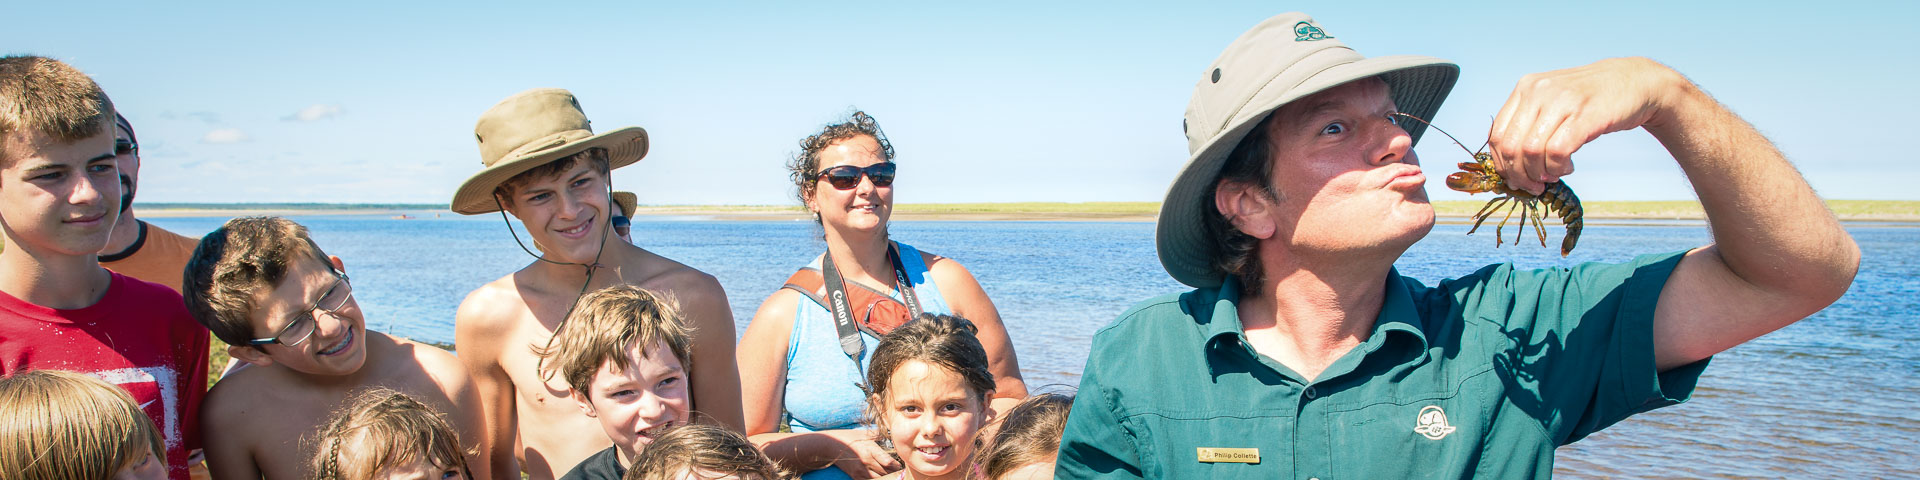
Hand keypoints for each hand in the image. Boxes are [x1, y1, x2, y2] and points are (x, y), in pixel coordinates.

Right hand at [832, 436, 901, 478]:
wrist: (830, 446)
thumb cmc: (849, 437)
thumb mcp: (865, 433)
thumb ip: (879, 435)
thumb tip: (893, 432)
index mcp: (870, 450)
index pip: (888, 462)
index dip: (898, 466)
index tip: (902, 464)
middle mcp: (866, 462)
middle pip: (886, 473)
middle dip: (895, 473)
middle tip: (901, 471)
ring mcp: (860, 471)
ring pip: (879, 479)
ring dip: (887, 477)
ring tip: (892, 474)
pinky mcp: (855, 477)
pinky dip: (877, 479)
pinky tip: (881, 475)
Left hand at [1486, 57, 1686, 193]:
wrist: (1635, 82)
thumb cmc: (1590, 100)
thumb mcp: (1552, 102)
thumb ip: (1529, 125)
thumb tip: (1509, 166)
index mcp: (1525, 88)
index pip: (1497, 135)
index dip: (1502, 164)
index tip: (1515, 179)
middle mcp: (1538, 91)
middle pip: (1511, 147)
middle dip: (1519, 175)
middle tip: (1534, 185)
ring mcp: (1561, 101)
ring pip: (1532, 151)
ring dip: (1540, 173)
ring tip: (1555, 174)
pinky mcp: (1584, 115)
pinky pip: (1557, 152)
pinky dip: (1558, 167)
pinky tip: (1569, 167)